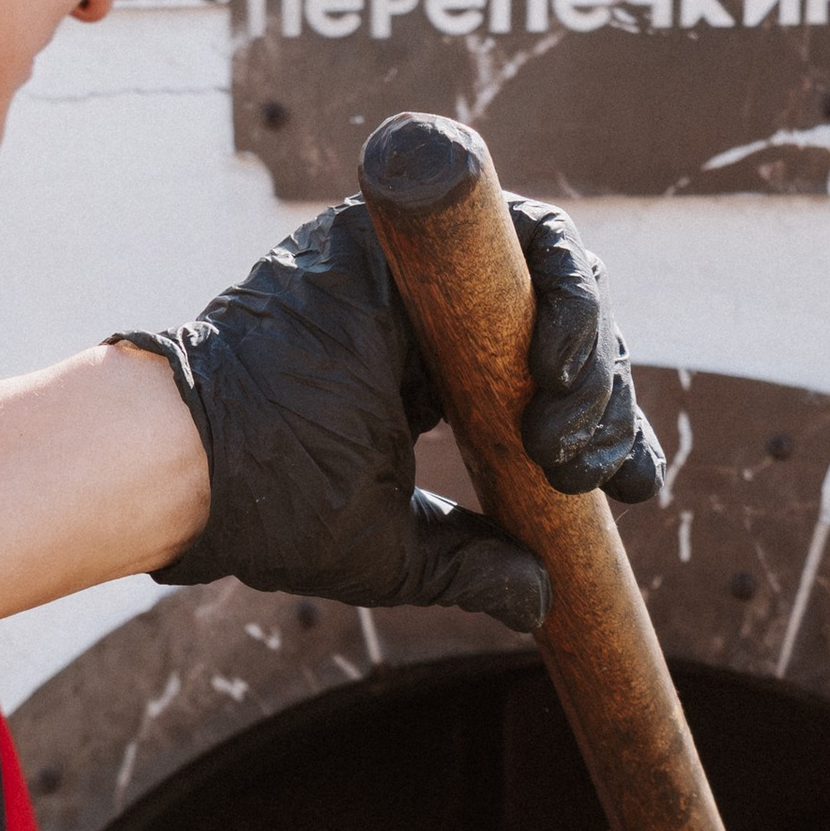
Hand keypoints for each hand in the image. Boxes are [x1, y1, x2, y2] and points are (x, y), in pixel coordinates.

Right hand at [114, 196, 661, 632]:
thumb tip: (543, 600)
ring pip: (546, 274)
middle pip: (553, 327)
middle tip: (591, 469)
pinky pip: (513, 231)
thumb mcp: (392, 549)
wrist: (195, 463)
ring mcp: (414, 269)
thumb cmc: (270, 508)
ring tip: (572, 428)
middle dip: (601, 398)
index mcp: (425, 375)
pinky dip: (558, 291)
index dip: (602, 426)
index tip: (634, 488)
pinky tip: (560, 366)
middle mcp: (425, 312)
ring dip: (586, 348)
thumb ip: (468, 564)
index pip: (536, 383)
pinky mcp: (399, 233)